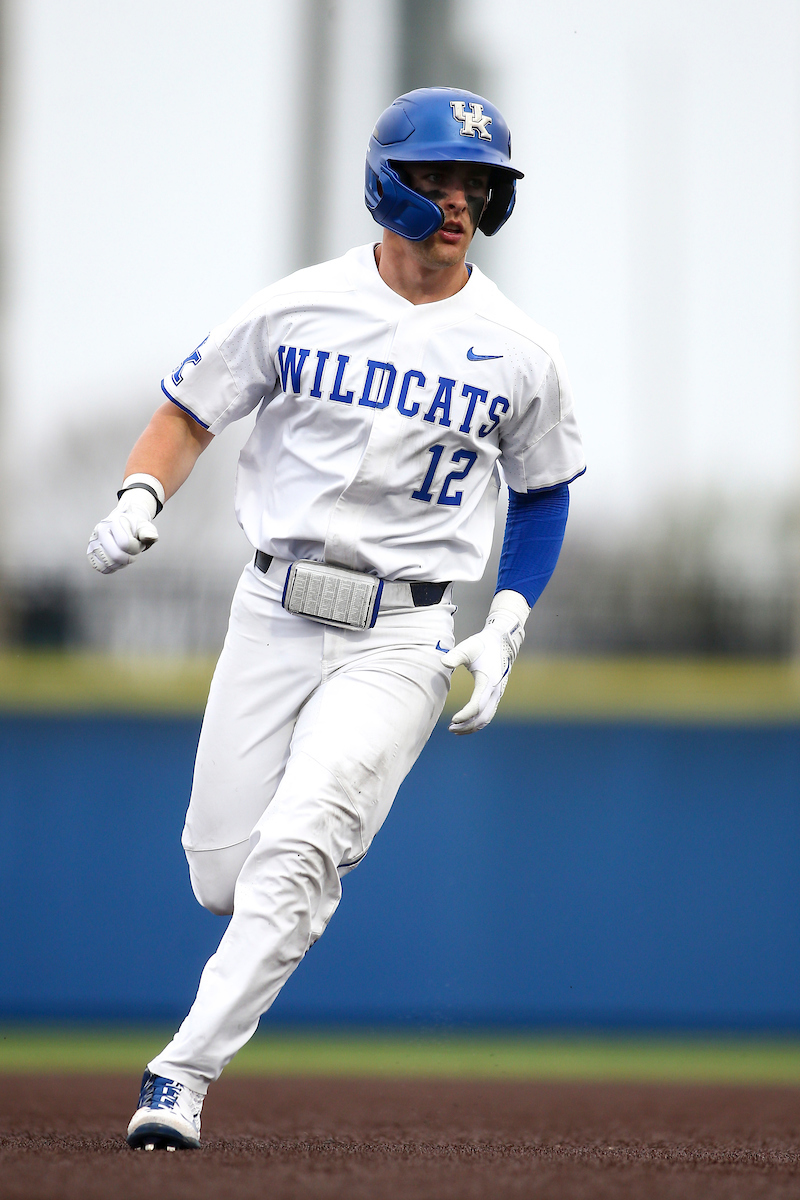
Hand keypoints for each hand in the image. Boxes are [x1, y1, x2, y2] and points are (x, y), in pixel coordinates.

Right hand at [87, 481, 161, 573]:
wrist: (123, 526)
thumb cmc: (135, 528)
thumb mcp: (144, 527)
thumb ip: (148, 532)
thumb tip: (150, 537)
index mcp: (114, 521)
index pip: (126, 544)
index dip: (136, 549)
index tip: (138, 544)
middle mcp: (100, 530)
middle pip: (116, 556)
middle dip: (129, 558)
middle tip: (132, 552)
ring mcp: (93, 541)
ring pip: (108, 563)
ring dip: (121, 564)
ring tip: (124, 554)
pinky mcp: (90, 552)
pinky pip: (99, 567)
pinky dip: (111, 568)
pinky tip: (116, 560)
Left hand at [442, 591, 528, 733]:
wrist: (502, 642)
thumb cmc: (482, 645)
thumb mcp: (468, 648)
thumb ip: (455, 655)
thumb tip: (443, 662)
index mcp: (487, 682)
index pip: (477, 706)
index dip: (465, 715)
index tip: (452, 719)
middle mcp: (495, 691)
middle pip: (483, 717)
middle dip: (467, 726)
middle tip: (450, 728)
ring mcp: (497, 694)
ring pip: (487, 718)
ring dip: (472, 727)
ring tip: (455, 729)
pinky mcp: (496, 695)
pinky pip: (489, 714)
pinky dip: (478, 722)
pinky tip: (465, 724)